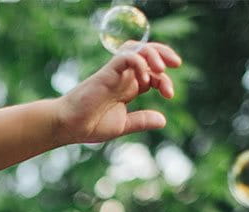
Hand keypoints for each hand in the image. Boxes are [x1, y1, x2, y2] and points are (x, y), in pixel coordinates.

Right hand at [55, 42, 181, 143]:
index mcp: (128, 88)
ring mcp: (115, 73)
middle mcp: (123, 77)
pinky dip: (138, 62)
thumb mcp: (123, 125)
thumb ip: (141, 121)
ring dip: (154, 53)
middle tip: (177, 64)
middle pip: (147, 54)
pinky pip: (126, 56)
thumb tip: (163, 120)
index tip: (170, 95)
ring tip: (163, 68)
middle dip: (164, 54)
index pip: (152, 74)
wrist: (70, 126)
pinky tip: (144, 79)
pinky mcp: (107, 72)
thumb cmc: (91, 125)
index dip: (164, 80)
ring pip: (138, 49)